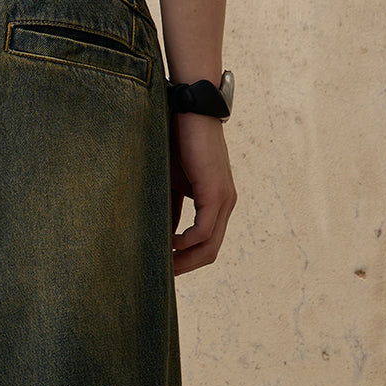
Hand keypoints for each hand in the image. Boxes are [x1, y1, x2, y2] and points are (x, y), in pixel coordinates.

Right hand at [169, 113, 235, 273]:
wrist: (189, 111)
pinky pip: (203, 231)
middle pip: (210, 252)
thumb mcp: (171, 183)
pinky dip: (186, 242)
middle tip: (161, 274)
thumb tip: (160, 236)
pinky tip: (169, 242)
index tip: (163, 267)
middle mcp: (225, 204)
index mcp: (216, 203)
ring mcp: (224, 199)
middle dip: (185, 267)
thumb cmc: (177, 142)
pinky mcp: (216, 193)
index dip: (186, 261)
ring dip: (185, 260)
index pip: (206, 244)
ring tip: (163, 262)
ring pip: (209, 247)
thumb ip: (170, 209)